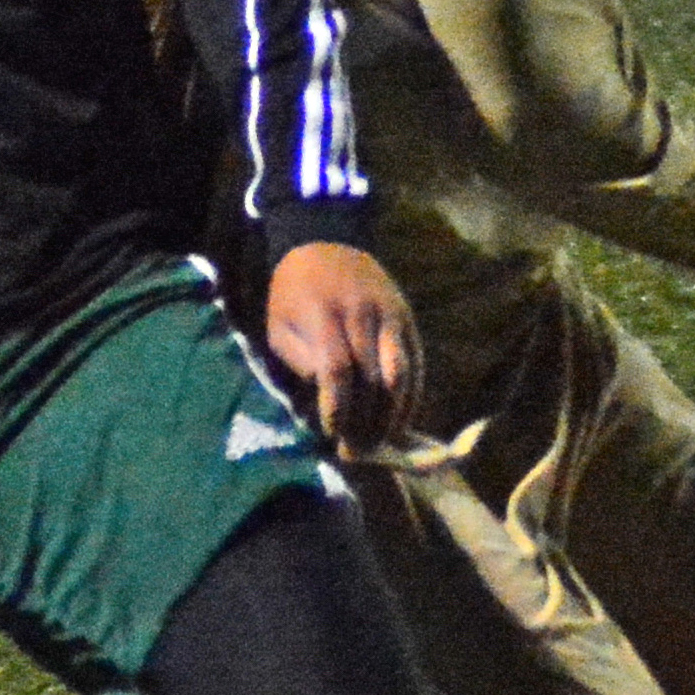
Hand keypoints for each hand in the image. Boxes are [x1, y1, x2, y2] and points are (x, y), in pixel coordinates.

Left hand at [264, 242, 418, 454]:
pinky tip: (400, 421)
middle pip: (372, 378)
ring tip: (380, 443)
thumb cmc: (293, 295)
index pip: (337, 369)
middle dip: (365, 420)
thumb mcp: (279, 325)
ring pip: (400, 374)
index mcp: (325, 313)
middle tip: (356, 450)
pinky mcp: (408, 319)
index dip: (337, 407)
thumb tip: (326, 398)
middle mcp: (363, 313)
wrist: (326, 244)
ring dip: (392, 416)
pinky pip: (415, 364)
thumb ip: (299, 361)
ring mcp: (391, 315)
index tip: (331, 431)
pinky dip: (410, 398)